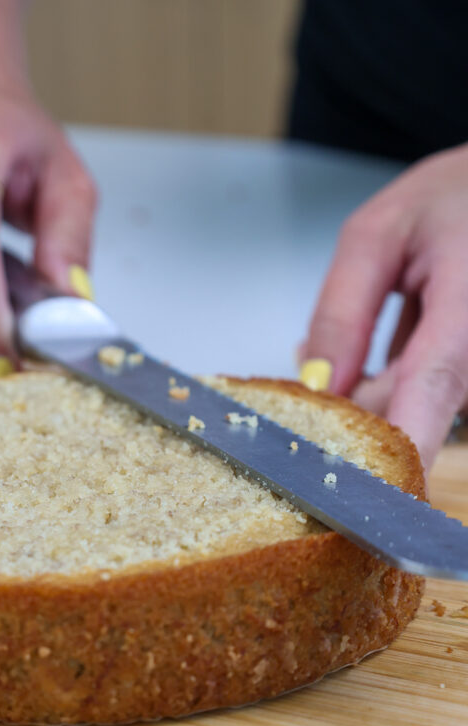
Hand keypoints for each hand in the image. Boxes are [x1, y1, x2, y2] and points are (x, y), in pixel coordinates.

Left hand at [299, 143, 467, 469]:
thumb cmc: (455, 197)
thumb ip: (343, 311)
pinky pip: (423, 393)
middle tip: (310, 373)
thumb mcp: (378, 235)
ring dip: (368, 389)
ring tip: (361, 331)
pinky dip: (389, 382)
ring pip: (412, 405)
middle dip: (351, 404)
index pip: (434, 383)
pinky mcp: (467, 371)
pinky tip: (375, 348)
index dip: (400, 442)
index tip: (369, 492)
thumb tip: (317, 385)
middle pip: (410, 407)